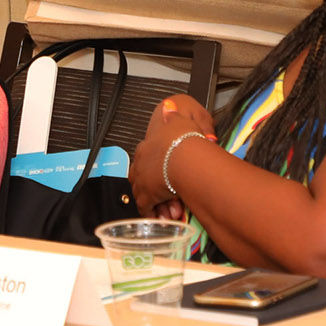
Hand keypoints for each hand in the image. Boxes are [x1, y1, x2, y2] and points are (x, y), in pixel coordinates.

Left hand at [129, 95, 216, 212]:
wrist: (183, 154)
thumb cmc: (184, 139)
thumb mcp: (178, 120)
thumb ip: (172, 116)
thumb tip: (169, 107)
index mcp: (146, 147)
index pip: (145, 161)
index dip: (155, 171)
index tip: (164, 177)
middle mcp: (140, 164)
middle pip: (142, 180)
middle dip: (155, 190)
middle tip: (168, 199)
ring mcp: (142, 180)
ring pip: (145, 195)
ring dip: (158, 204)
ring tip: (171, 211)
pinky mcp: (146, 195)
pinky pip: (147, 208)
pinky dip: (155, 213)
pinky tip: (164, 217)